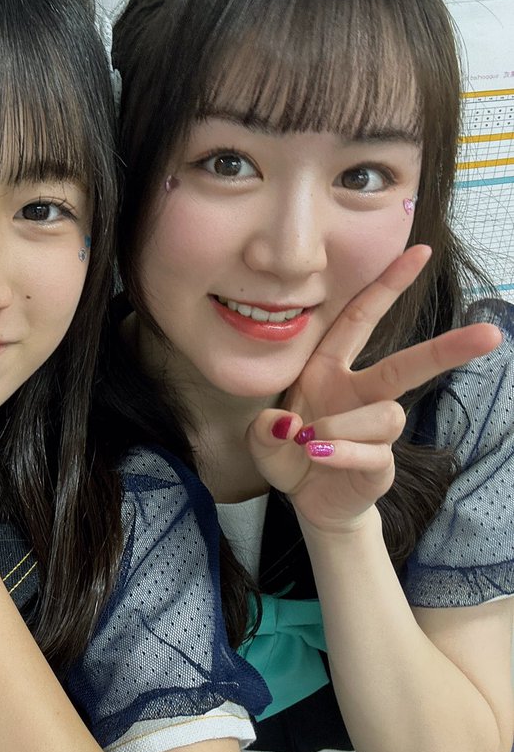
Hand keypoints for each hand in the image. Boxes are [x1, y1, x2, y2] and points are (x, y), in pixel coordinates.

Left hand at [247, 245, 501, 532]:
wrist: (307, 500)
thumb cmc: (290, 455)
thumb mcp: (262, 440)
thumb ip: (263, 431)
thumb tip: (285, 425)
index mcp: (330, 370)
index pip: (361, 319)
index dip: (387, 285)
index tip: (419, 251)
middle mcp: (359, 393)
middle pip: (408, 365)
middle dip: (447, 349)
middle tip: (490, 334)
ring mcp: (374, 429)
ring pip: (385, 414)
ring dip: (343, 427)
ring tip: (310, 442)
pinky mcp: (381, 462)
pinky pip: (372, 452)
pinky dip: (342, 453)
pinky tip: (319, 456)